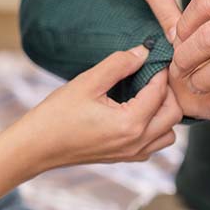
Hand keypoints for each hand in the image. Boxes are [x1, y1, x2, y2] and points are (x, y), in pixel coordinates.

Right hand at [16, 46, 181, 172]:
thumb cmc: (57, 114)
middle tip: (152, 73)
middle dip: (168, 91)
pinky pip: (154, 143)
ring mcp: (132, 154)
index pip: (160, 91)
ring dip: (164, 112)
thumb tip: (144, 51)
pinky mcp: (125, 158)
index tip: (155, 55)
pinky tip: (136, 110)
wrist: (35, 147)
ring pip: (169, 133)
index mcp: (130, 123)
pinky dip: (155, 127)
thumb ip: (119, 64)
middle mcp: (137, 142)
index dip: (160, 70)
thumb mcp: (87, 82)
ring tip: (146, 93)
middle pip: (174, 114)